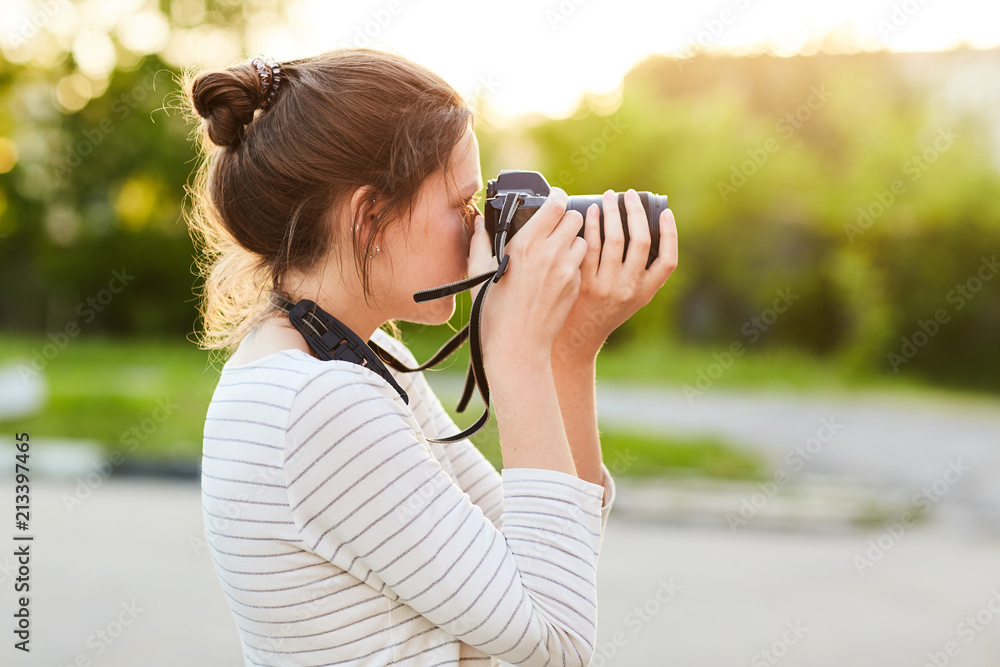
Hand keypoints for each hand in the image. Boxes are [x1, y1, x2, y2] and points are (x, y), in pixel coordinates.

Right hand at [472, 187, 588, 371]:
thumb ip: (479, 242)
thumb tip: (478, 222)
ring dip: (573, 241)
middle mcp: (550, 252)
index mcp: (526, 243)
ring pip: (583, 240)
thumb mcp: (479, 273)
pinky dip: (572, 264)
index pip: (556, 204)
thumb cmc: (493, 312)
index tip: (554, 199)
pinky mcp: (575, 286)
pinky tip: (556, 276)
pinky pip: (580, 265)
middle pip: (575, 218)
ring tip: (557, 253)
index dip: (557, 198)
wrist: (517, 345)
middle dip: (567, 219)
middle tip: (556, 227)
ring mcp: (567, 270)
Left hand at [552, 188, 677, 364]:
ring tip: (609, 197)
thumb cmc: (603, 310)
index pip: (668, 261)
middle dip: (636, 212)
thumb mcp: (630, 298)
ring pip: (614, 239)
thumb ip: (639, 272)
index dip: (670, 234)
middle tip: (629, 195)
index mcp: (645, 293)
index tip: (665, 214)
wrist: (576, 336)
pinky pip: (590, 246)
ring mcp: (606, 286)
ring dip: (612, 212)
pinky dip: (591, 225)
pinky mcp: (583, 282)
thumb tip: (640, 227)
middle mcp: (629, 290)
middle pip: (640, 242)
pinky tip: (590, 212)